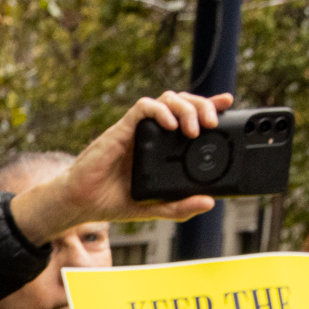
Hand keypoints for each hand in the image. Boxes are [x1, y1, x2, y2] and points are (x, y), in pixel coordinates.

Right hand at [11, 92, 229, 241]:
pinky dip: (161, 111)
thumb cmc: (111, 201)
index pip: (190, 117)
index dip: (209, 106)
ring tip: (194, 127)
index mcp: (162, 147)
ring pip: (167, 99)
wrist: (81, 203)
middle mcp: (152, 133)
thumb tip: (209, 202)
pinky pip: (144, 107)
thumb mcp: (154, 208)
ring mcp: (138, 129)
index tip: (228, 104)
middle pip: (183, 102)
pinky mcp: (122, 129)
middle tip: (212, 124)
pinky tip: (171, 125)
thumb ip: (180, 206)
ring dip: (186, 107)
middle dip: (202, 106)